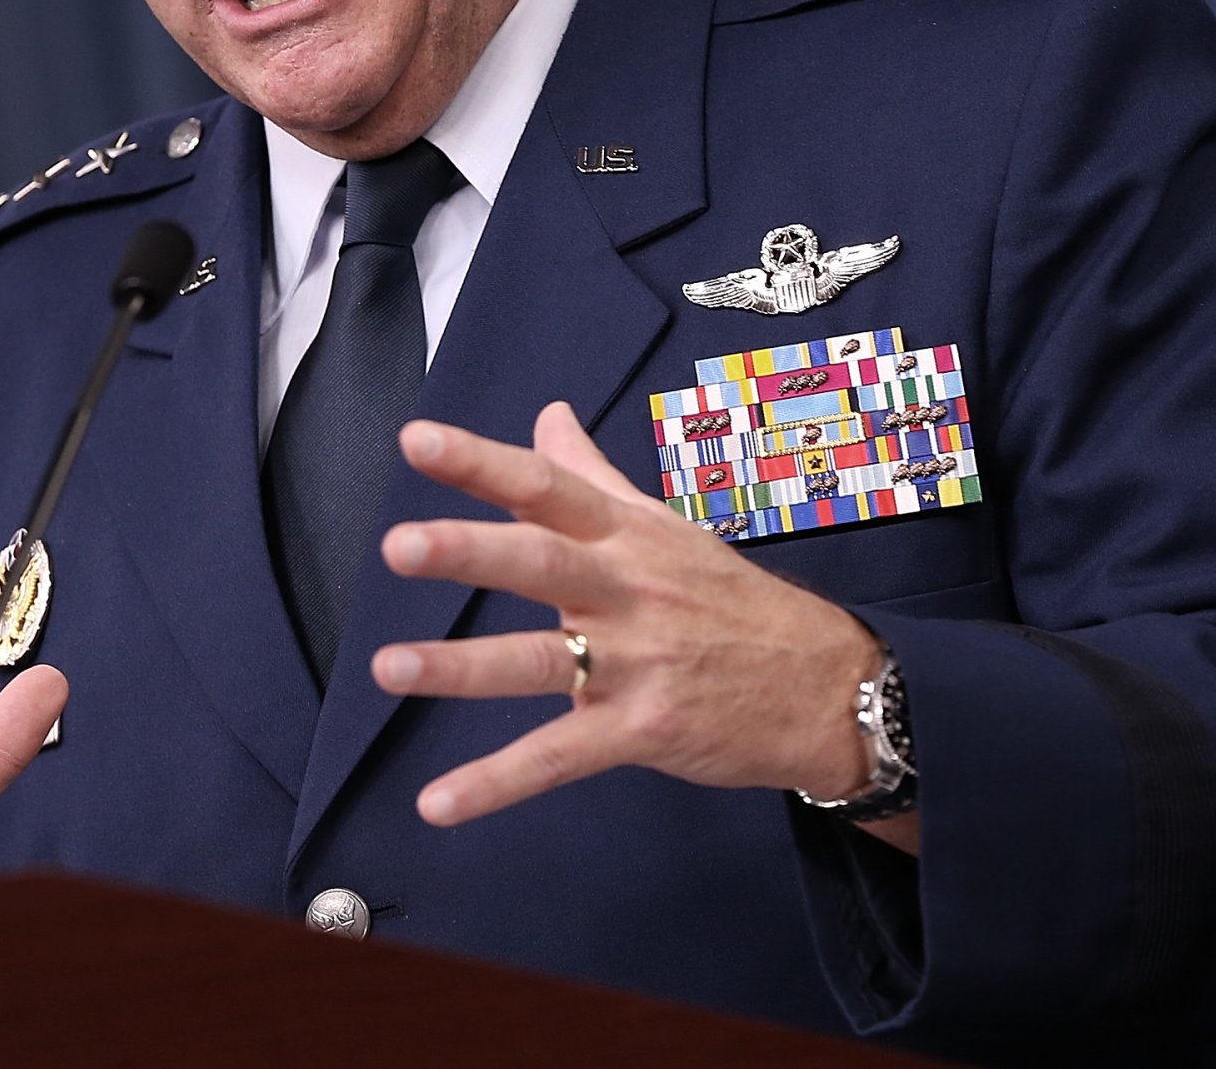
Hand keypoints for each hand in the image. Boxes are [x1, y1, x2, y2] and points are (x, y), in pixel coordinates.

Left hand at [375, 402, 913, 846]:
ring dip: (461, 667)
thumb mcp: (666, 527)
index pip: (548, 486)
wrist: (827, 687)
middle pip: (541, 561)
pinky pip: (559, 758)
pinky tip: (438, 803)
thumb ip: (593, 475)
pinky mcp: (641, 729)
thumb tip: (547, 413)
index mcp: (627, 535)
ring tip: (388, 667)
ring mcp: (635, 662)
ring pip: (539, 660)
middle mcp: (626, 589)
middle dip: (470, 551)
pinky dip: (497, 782)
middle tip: (398, 544)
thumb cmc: (734, 602)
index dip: (482, 462)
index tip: (417, 439)